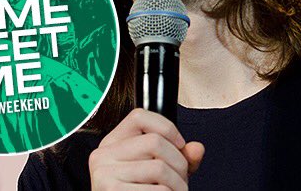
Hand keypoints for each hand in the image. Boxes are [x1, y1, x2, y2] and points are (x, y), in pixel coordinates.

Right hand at [89, 108, 204, 189]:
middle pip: (155, 141)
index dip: (167, 127)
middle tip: (181, 180)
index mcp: (111, 143)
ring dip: (178, 185)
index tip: (180, 145)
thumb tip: (197, 148)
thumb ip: (178, 157)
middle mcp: (103, 155)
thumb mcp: (157, 171)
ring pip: (159, 168)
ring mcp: (104, 175)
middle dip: (179, 162)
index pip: (139, 116)